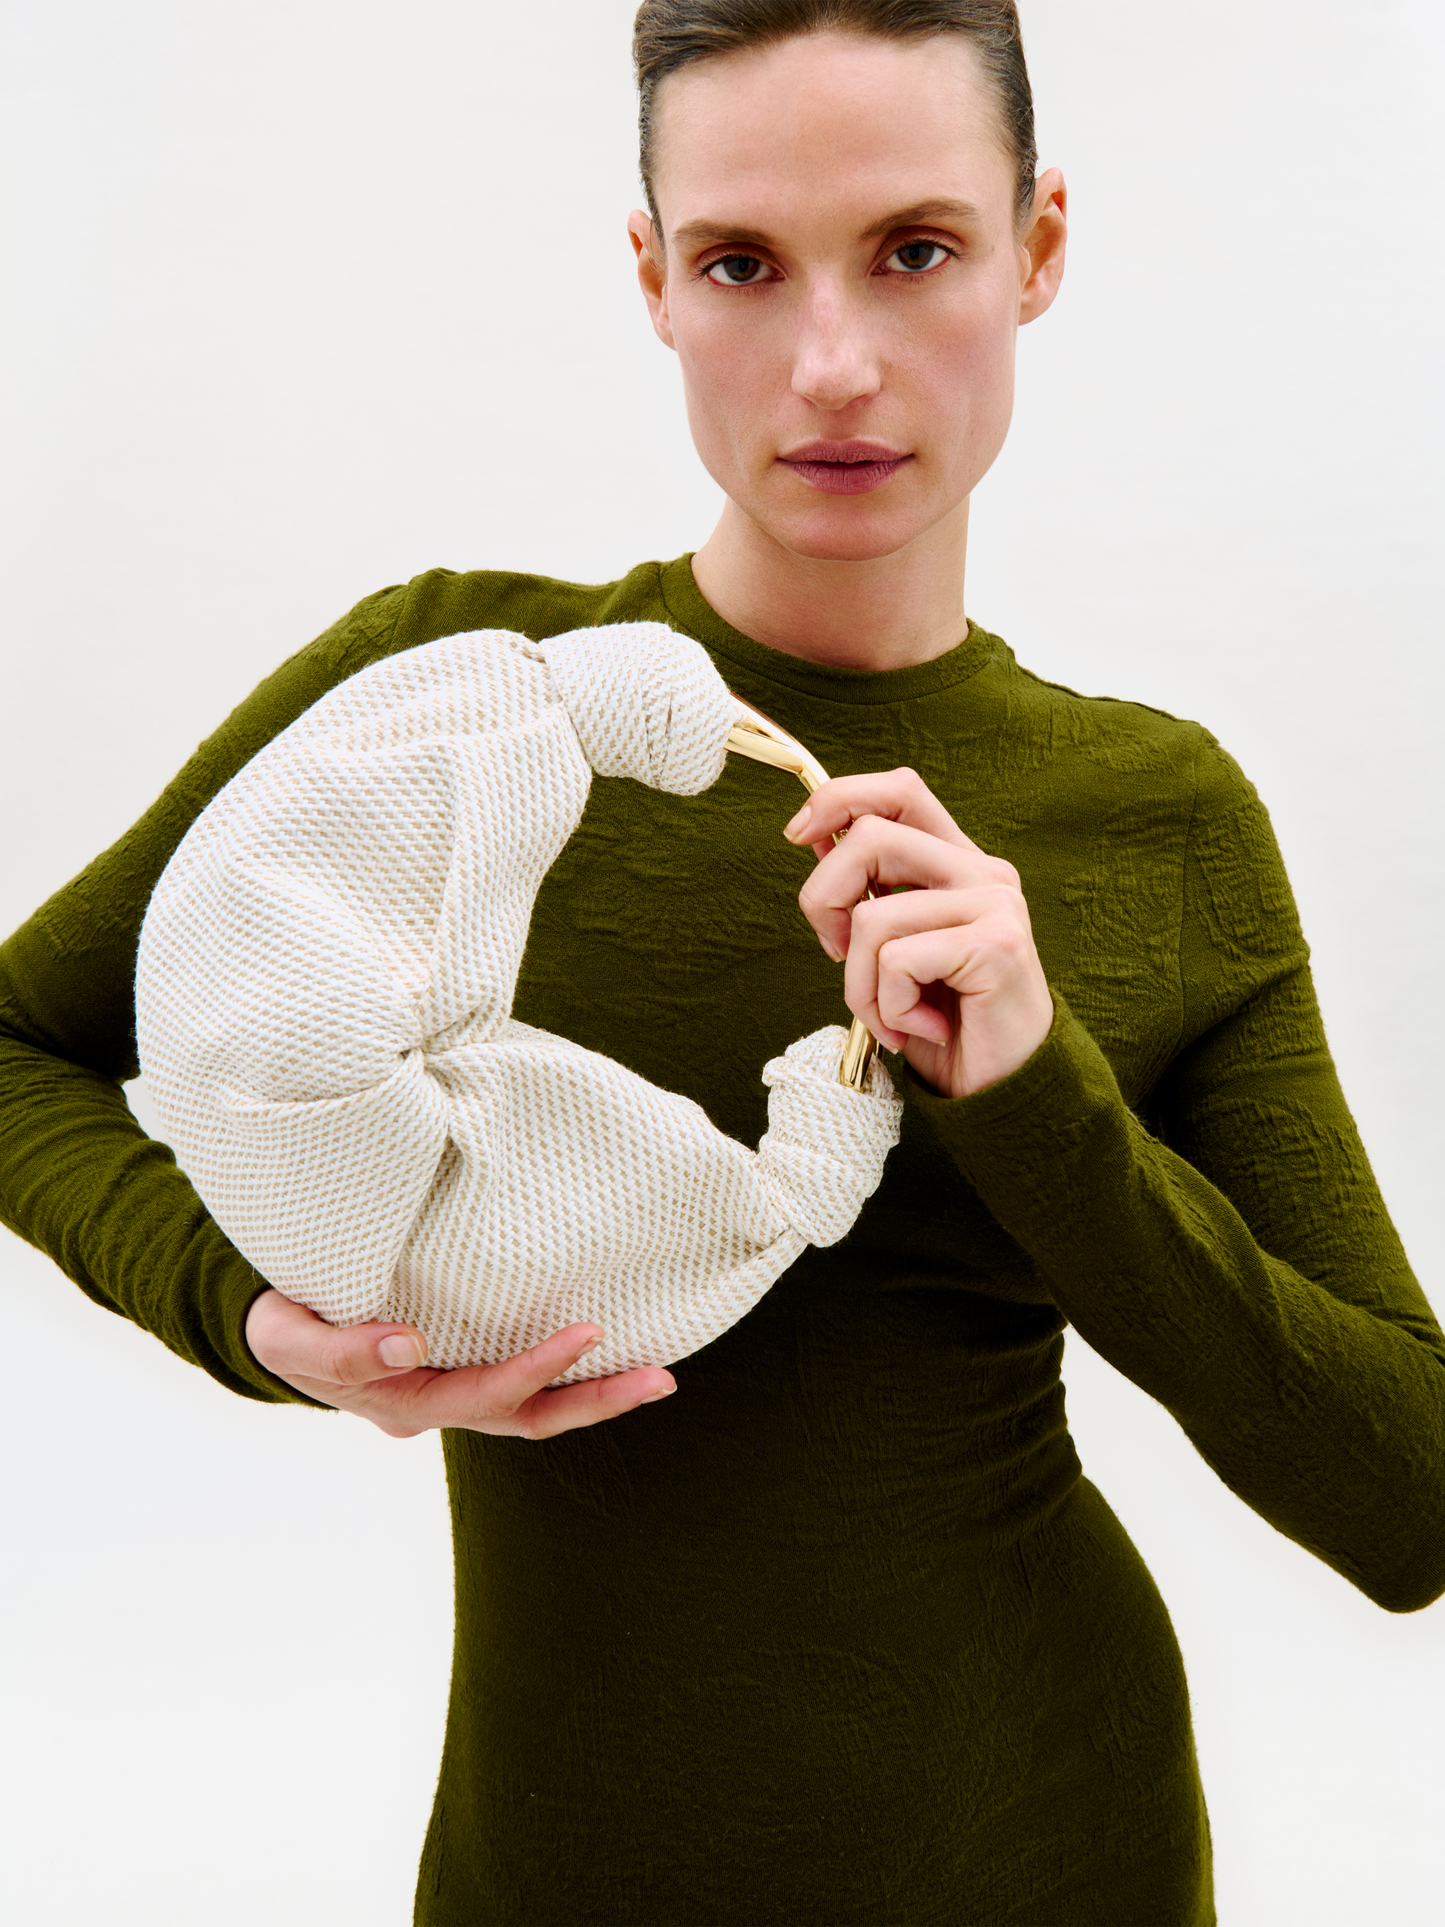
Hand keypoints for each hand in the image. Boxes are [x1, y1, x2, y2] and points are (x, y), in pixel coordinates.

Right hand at [244, 1288, 676, 1439]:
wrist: (270, 1324)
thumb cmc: (281, 1324)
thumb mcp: (289, 1336)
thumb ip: (342, 1349)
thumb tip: (411, 1346)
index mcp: (401, 1402)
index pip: (483, 1394)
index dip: (537, 1370)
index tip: (586, 1331)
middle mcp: (435, 1405)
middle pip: (527, 1415)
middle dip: (595, 1400)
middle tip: (660, 1378)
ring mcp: (448, 1393)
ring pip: (532, 1407)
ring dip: (595, 1395)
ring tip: (658, 1375)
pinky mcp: (457, 1367)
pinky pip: (522, 1382)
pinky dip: (567, 1376)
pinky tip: (609, 1353)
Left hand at [785, 767, 1052, 1100]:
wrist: (1001, 1088)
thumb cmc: (943, 1020)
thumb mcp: (891, 947)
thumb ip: (865, 891)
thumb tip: (811, 836)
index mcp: (957, 862)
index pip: (899, 791)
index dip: (839, 798)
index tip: (798, 836)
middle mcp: (982, 872)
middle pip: (870, 837)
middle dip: (823, 901)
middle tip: (837, 956)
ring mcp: (995, 904)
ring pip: (872, 916)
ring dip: (859, 984)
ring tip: (890, 1017)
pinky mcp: (997, 945)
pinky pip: (897, 960)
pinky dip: (889, 1006)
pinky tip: (919, 1029)